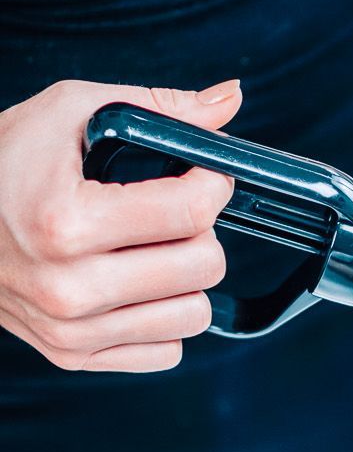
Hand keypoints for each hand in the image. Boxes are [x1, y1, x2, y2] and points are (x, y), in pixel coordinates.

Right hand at [0, 78, 240, 372]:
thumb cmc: (3, 162)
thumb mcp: (70, 112)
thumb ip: (157, 107)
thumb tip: (231, 96)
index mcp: (67, 221)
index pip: (190, 212)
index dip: (212, 183)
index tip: (205, 174)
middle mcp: (68, 286)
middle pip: (202, 267)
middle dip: (203, 230)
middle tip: (177, 211)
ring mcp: (70, 329)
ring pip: (194, 315)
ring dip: (188, 279)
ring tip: (155, 249)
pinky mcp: (73, 355)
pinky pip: (168, 351)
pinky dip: (164, 318)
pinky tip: (137, 285)